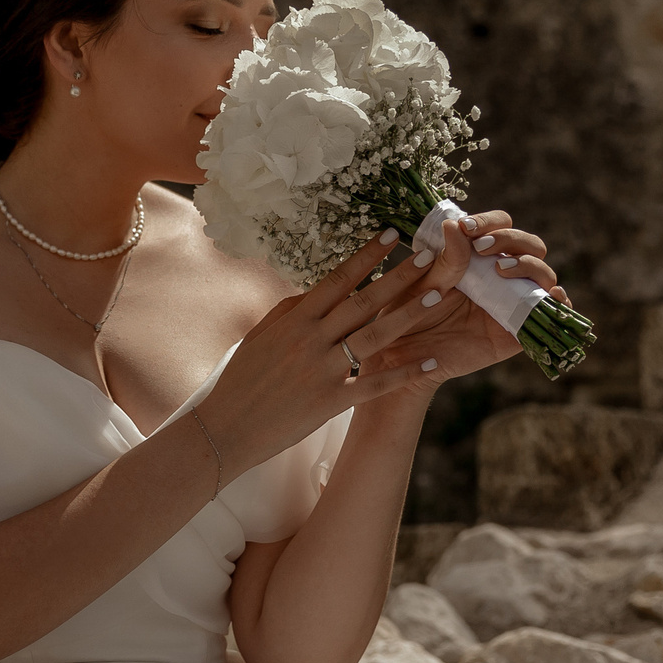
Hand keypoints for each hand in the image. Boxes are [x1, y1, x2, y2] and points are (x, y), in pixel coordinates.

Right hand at [199, 229, 459, 467]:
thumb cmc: (240, 381)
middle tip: (429, 255)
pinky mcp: (330, 402)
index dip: (366, 255)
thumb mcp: (260, 336)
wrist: (224, 428)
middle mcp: (310, 339)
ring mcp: (322, 371)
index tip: (389, 233)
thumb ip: (290, 311)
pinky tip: (430, 361)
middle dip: (399, 277)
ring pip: (374, 337)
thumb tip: (315, 289)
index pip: (337, 279)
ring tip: (438, 295)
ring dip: (409, 315)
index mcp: (293, 320)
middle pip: (362, 302)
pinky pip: (373, 384)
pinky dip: (404, 373)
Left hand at [342, 211, 565, 396]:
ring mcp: (512, 302)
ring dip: (530, 265)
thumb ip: (444, 260)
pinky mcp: (516, 331)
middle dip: (512, 239)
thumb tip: (454, 225)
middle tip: (483, 249)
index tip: (467, 228)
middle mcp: (500, 276)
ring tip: (501, 270)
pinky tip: (551, 295)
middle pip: (530, 245)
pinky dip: (559, 303)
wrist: (401, 358)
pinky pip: (548, 315)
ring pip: (543, 274)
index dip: (492, 222)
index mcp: (476, 256)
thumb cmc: (406, 313)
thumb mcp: (422, 284)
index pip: (500, 226)